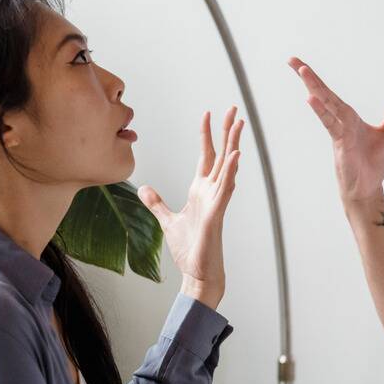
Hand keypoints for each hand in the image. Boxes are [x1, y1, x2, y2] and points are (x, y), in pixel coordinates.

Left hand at [138, 107, 243, 308]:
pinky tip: (234, 156)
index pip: (205, 156)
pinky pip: (225, 188)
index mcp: (201, 191)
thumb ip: (157, 204)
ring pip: (227, 167)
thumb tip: (145, 189)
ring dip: (233, 145)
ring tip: (239, 125)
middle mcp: (211, 192)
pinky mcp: (217, 214)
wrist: (197, 274)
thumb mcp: (167, 221)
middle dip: (227, 131)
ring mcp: (216, 201)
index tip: (208, 114)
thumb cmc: (189, 250)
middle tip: (234, 109)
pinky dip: (230, 171)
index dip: (207, 135)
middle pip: (221, 155)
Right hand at [289, 57, 383, 203]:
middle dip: (309, 77)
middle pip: (324, 95)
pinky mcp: (340, 143)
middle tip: (291, 59)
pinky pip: (330, 123)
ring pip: (325, 105)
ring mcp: (339, 131)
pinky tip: (311, 99)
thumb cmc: (374, 165)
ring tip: (301, 70)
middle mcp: (342, 122)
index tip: (301, 66)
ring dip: (313, 87)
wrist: (369, 188)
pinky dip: (321, 111)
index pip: (332, 95)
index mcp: (350, 118)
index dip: (318, 81)